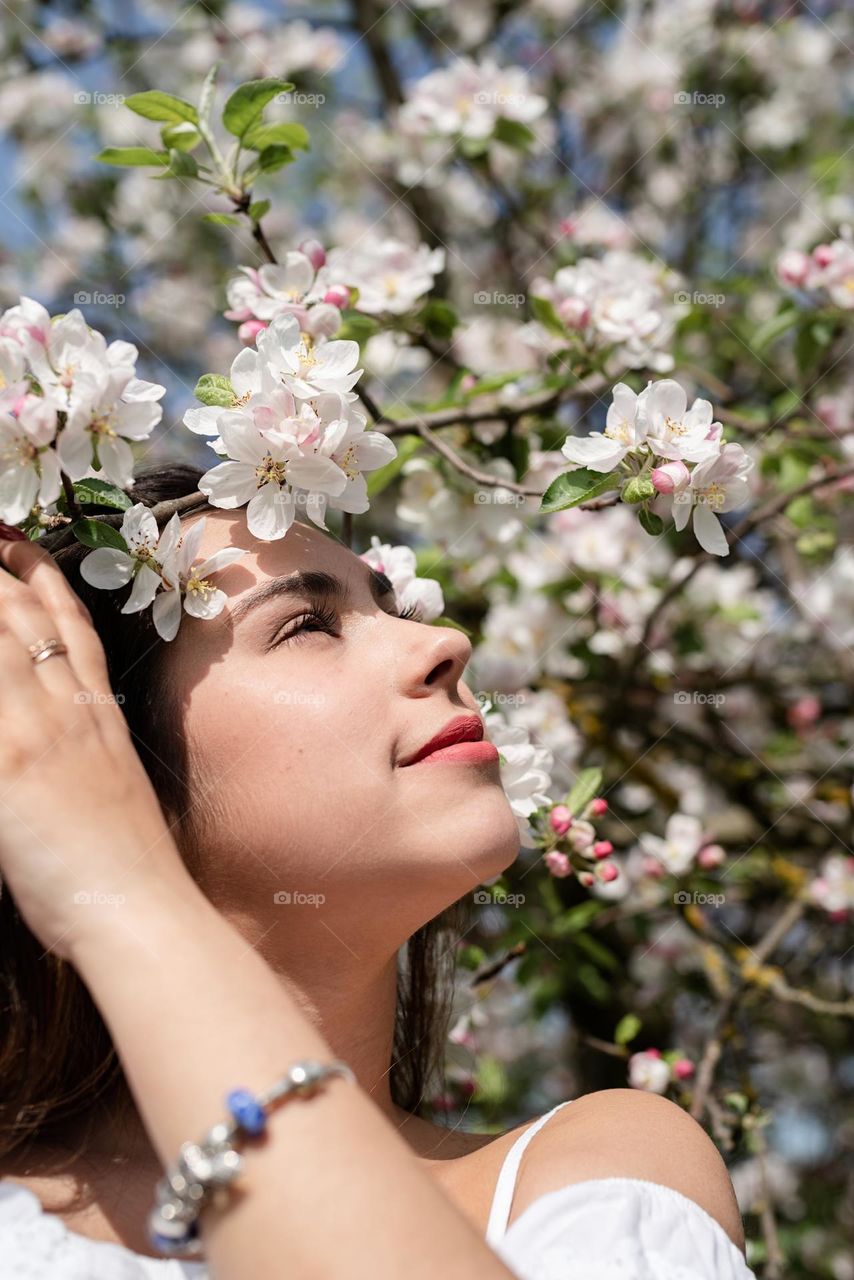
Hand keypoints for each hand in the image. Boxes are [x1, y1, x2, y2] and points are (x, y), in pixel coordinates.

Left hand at [0, 536, 192, 958]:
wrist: (140, 907)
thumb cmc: (131, 868)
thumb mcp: (115, 792)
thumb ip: (86, 752)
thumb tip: (70, 738)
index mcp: (99, 717)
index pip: (70, 628)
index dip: (42, 581)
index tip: (21, 548)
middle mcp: (69, 710)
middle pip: (25, 619)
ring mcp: (36, 730)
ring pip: (1, 639)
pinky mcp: (7, 762)